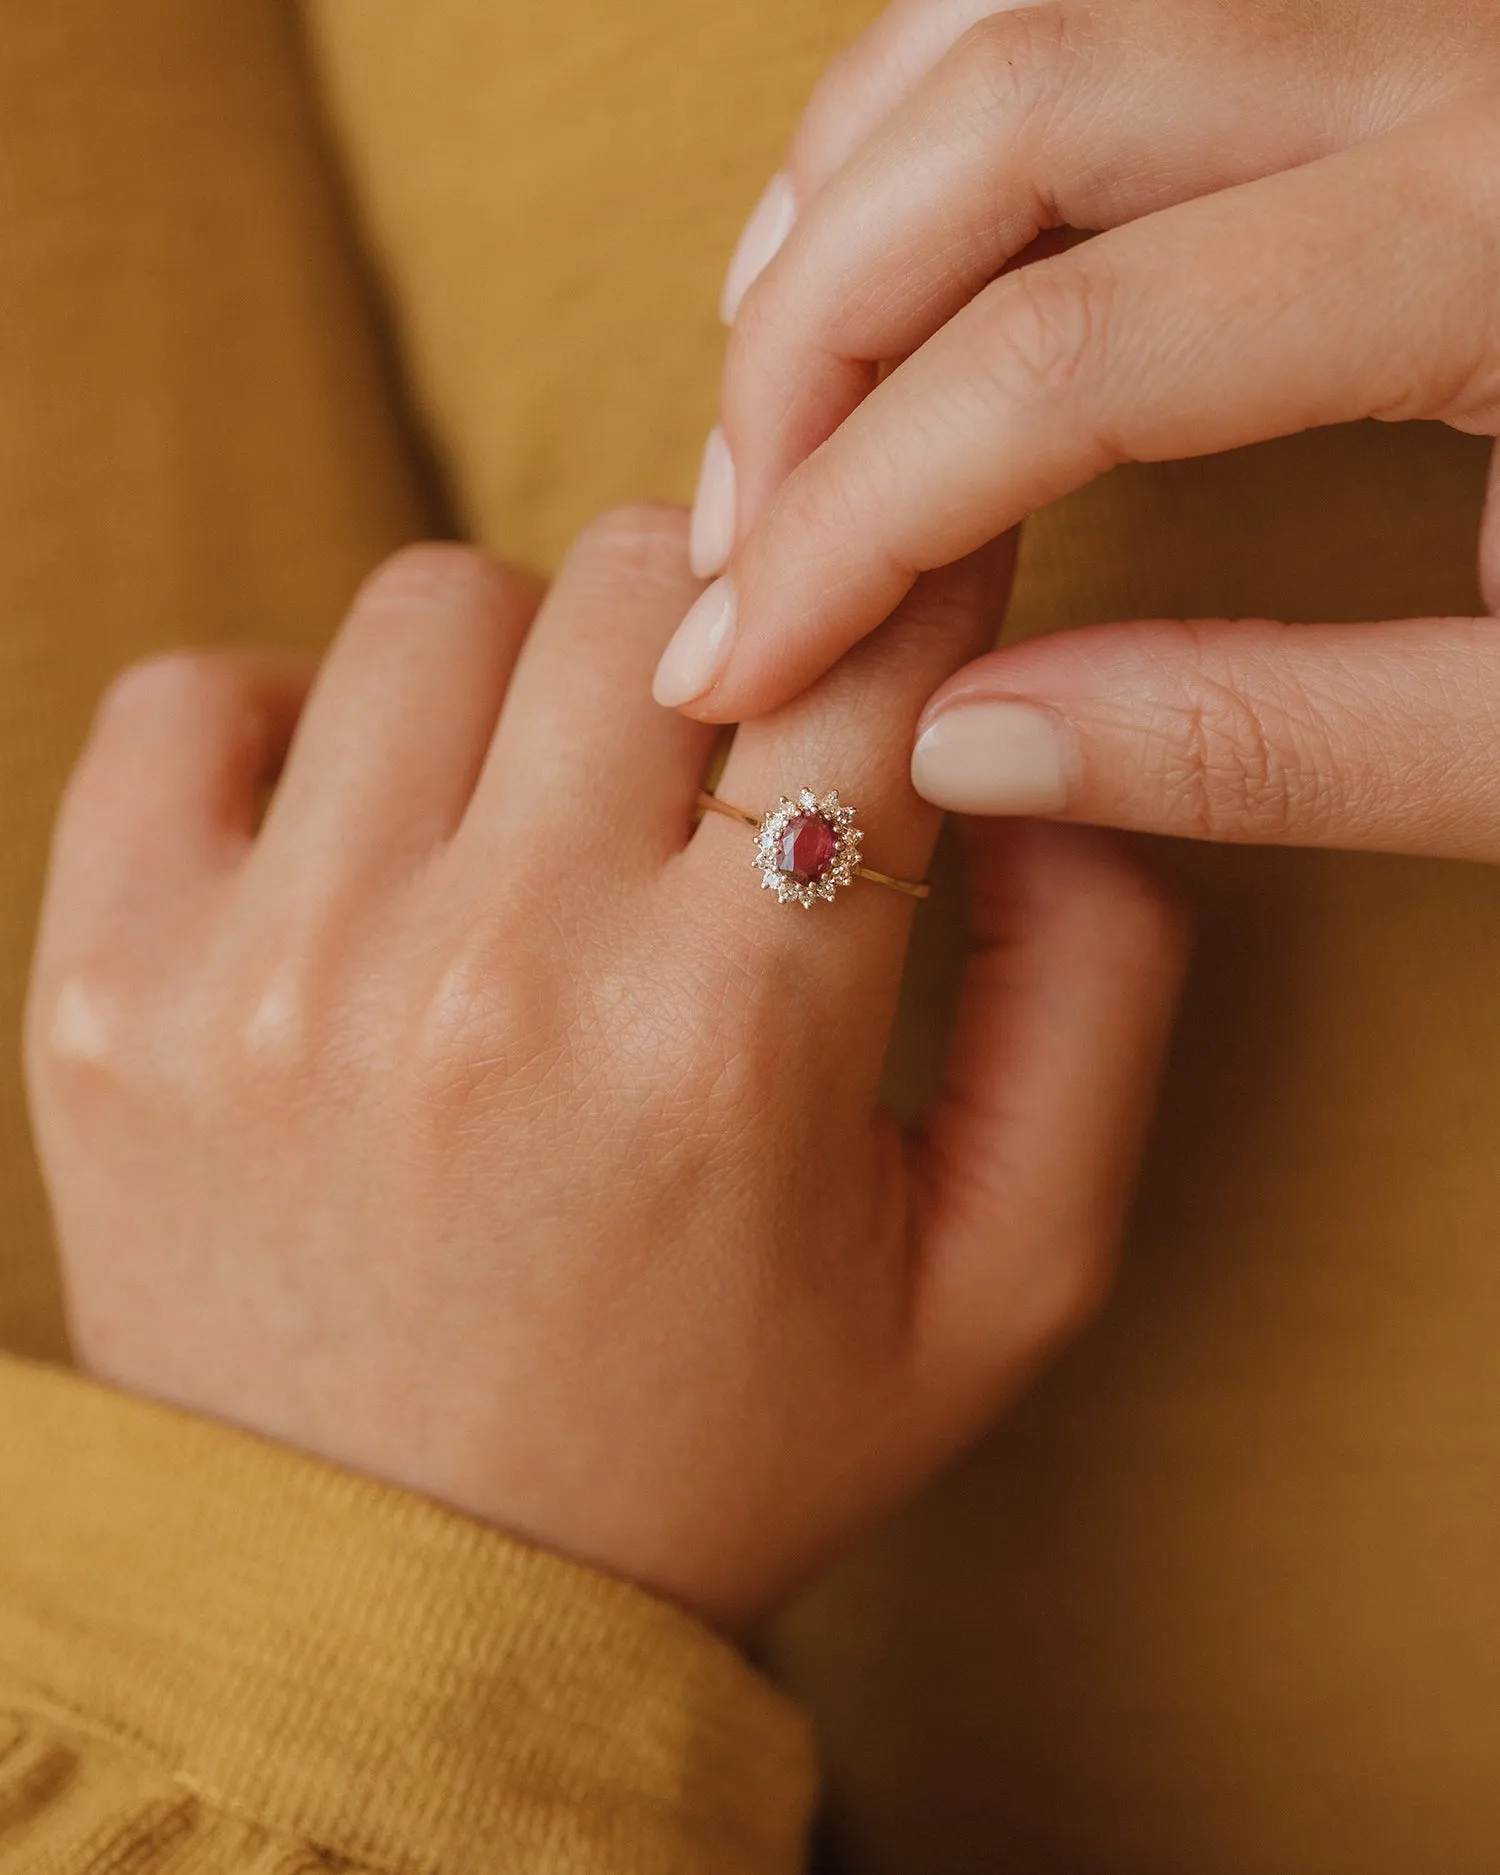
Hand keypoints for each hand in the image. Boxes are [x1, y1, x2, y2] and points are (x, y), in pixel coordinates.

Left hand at [25, 518, 1182, 1632]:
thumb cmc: (721, 1438)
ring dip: (524, 681)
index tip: (891, 610)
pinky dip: (292, 721)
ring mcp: (271, 972)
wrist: (412, 1613)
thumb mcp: (1000, 1277)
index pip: (857, 653)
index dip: (903, 591)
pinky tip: (361, 841)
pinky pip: (192, 693)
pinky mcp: (109, 988)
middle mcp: (492, 977)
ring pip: (437, 604)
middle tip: (717, 748)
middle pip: (646, 575)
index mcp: (730, 1041)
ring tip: (541, 824)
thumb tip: (1040, 751)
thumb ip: (1094, 994)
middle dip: (724, 628)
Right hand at [649, 0, 1499, 863]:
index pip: (1063, 364)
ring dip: (862, 178)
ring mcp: (1445, 8)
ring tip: (766, 376)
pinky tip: (897, 217)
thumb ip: (1252, 741)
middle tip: (737, 528)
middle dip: (812, 332)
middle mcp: (1469, 59)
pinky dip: (965, 89)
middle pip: (1014, 112)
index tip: (741, 656)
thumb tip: (958, 749)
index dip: (856, 521)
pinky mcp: (1428, 31)